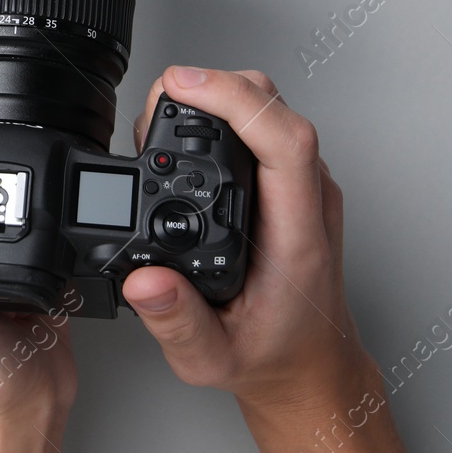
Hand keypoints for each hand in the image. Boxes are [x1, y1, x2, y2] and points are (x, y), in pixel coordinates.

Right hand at [123, 66, 437, 452]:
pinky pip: (262, 123)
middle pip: (272, 104)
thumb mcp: (214, 360)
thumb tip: (143, 280)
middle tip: (155, 109)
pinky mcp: (291, 181)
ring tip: (162, 121)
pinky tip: (188, 133)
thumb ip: (177, 323)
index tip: (182, 86)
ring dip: (214, 97)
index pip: (284, 139)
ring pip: (267, 105)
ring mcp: (303, 185)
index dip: (232, 99)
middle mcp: (308, 199)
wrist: (309, 366)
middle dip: (209, 87)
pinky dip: (222, 113)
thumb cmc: (273, 355)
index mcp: (297, 234)